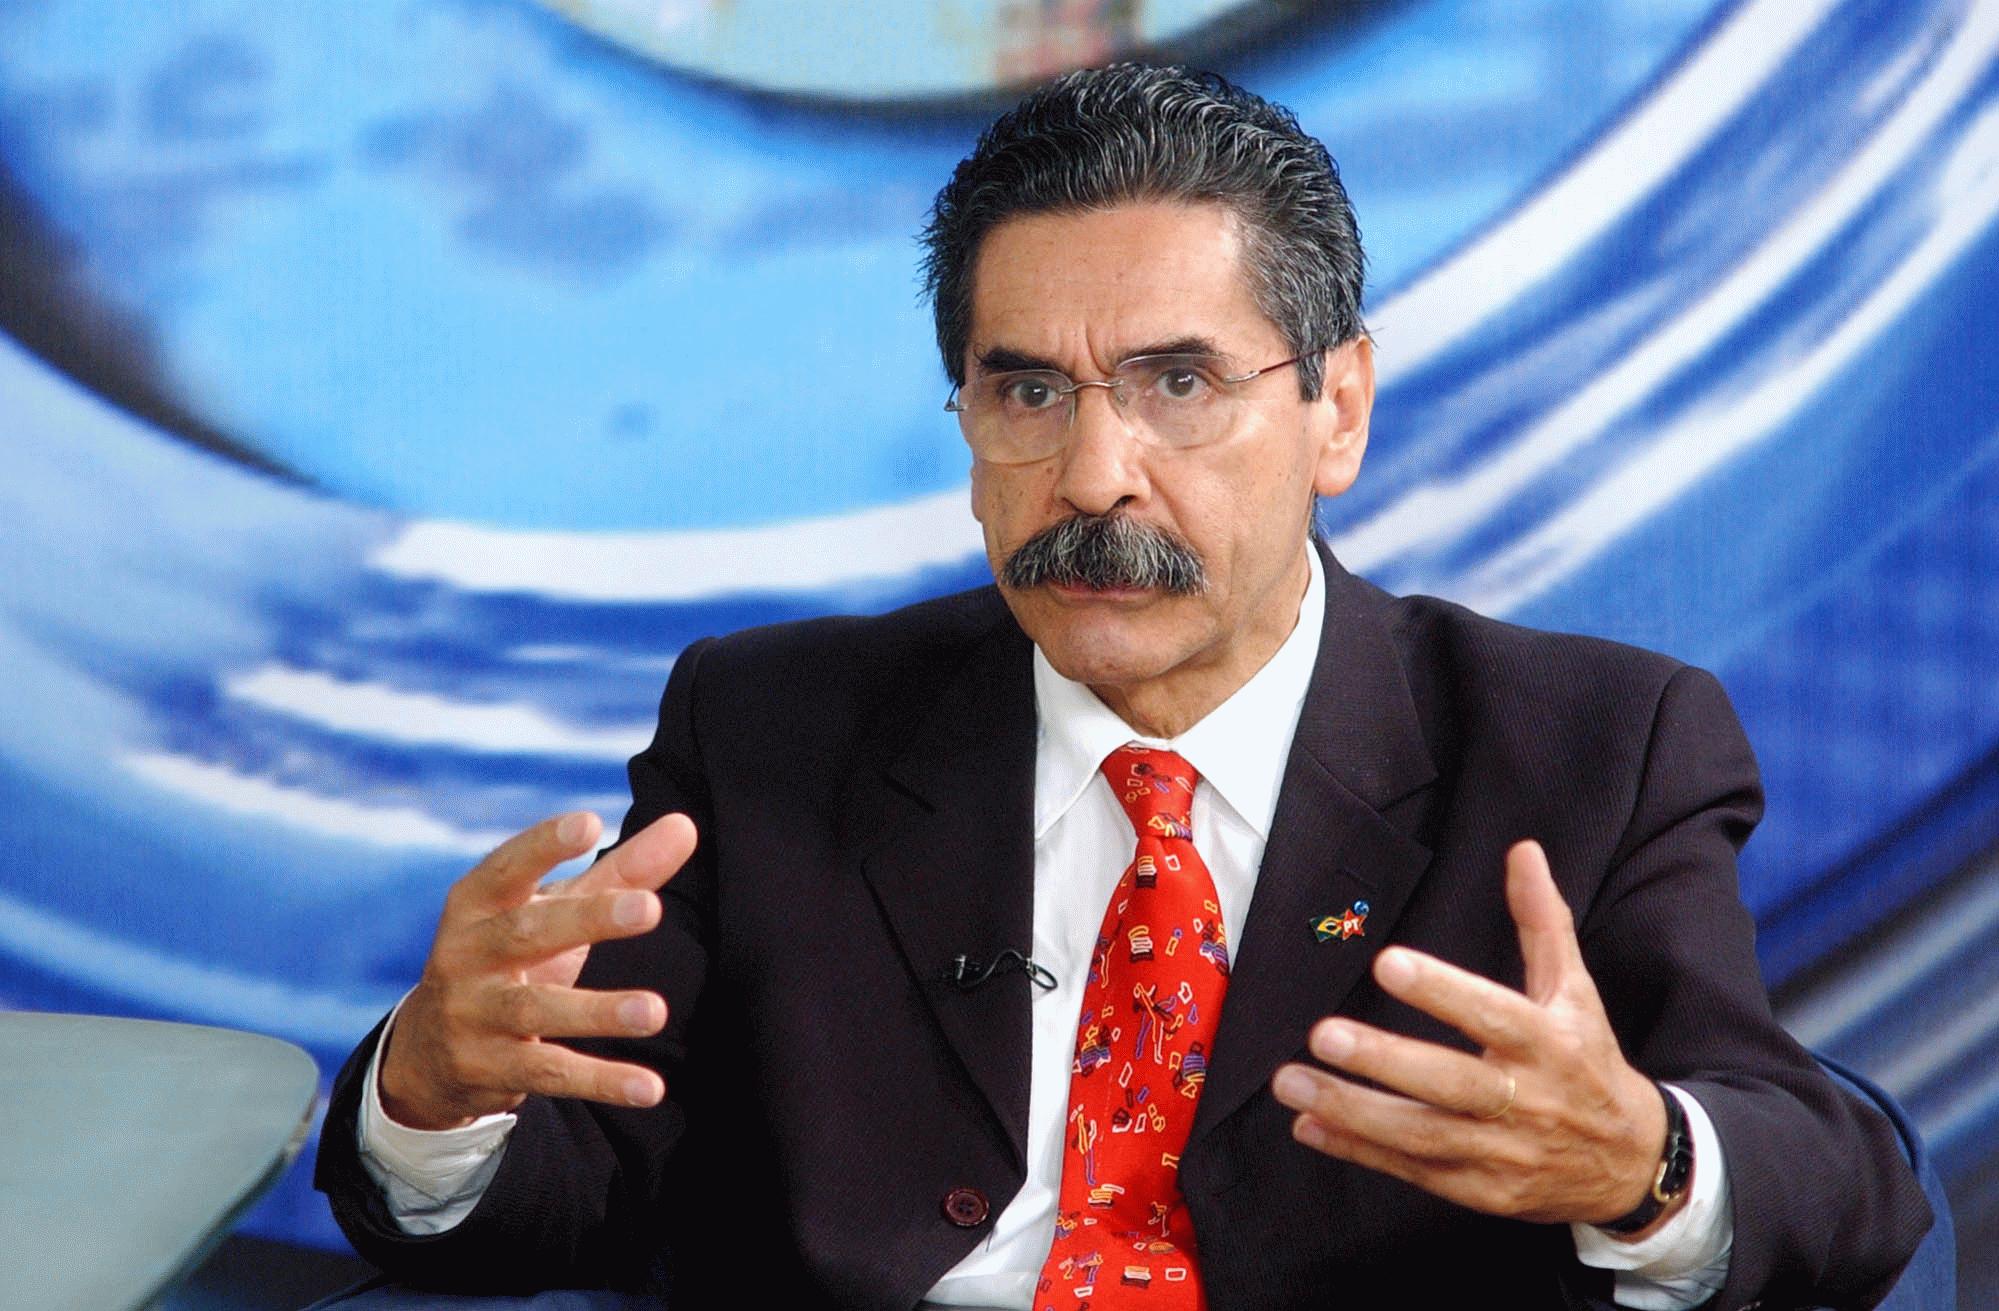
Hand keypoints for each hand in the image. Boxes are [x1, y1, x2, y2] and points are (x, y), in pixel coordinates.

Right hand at [378, 811, 696, 1129]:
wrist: (428, 1052)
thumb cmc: (509, 959)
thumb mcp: (551, 912)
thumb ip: (619, 873)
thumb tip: (686, 826)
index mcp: (476, 906)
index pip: (507, 868)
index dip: (544, 845)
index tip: (591, 822)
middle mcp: (465, 956)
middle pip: (528, 933)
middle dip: (589, 920)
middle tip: (650, 909)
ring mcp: (473, 1015)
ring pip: (537, 1010)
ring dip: (599, 1011)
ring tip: (656, 1011)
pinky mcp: (490, 1068)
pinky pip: (550, 1073)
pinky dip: (600, 1081)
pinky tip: (649, 1088)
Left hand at [1271, 840, 1672, 1229]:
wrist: (1630, 1163)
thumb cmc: (1587, 1059)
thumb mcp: (1575, 990)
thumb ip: (1542, 920)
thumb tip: (1522, 850)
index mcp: (1548, 1044)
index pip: (1492, 1015)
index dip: (1442, 991)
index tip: (1387, 962)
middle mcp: (1525, 1102)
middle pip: (1450, 1083)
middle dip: (1384, 1062)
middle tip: (1322, 1034)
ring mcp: (1502, 1153)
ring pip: (1421, 1135)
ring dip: (1352, 1111)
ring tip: (1291, 1081)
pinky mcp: (1481, 1191)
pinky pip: (1412, 1170)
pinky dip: (1358, 1150)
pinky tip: (1308, 1126)